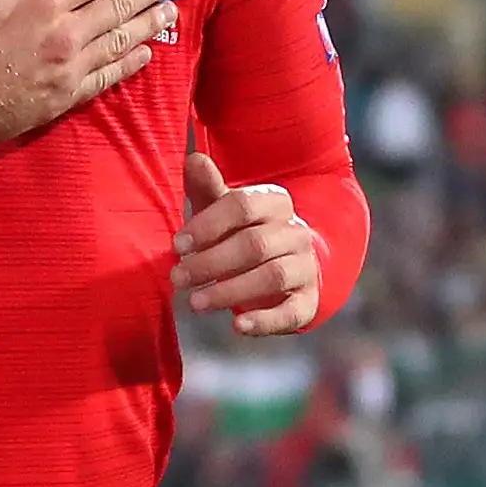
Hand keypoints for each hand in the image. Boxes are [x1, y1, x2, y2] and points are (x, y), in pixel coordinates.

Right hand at [0, 0, 181, 164]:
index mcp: (44, 0)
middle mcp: (65, 33)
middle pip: (119, 5)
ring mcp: (68, 69)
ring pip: (120, 40)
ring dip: (148, 24)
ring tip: (171, 11)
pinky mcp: (64, 99)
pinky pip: (107, 77)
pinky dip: (129, 64)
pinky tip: (145, 54)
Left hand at [172, 151, 320, 336]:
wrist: (282, 265)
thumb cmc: (240, 233)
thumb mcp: (221, 210)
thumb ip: (208, 188)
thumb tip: (194, 159)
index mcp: (275, 202)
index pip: (243, 206)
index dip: (208, 225)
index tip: (177, 245)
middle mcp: (296, 232)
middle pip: (254, 245)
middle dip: (211, 263)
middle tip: (177, 279)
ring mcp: (306, 266)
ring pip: (272, 276)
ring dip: (230, 292)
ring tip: (195, 303)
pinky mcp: (308, 300)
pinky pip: (292, 311)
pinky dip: (265, 321)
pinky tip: (237, 327)